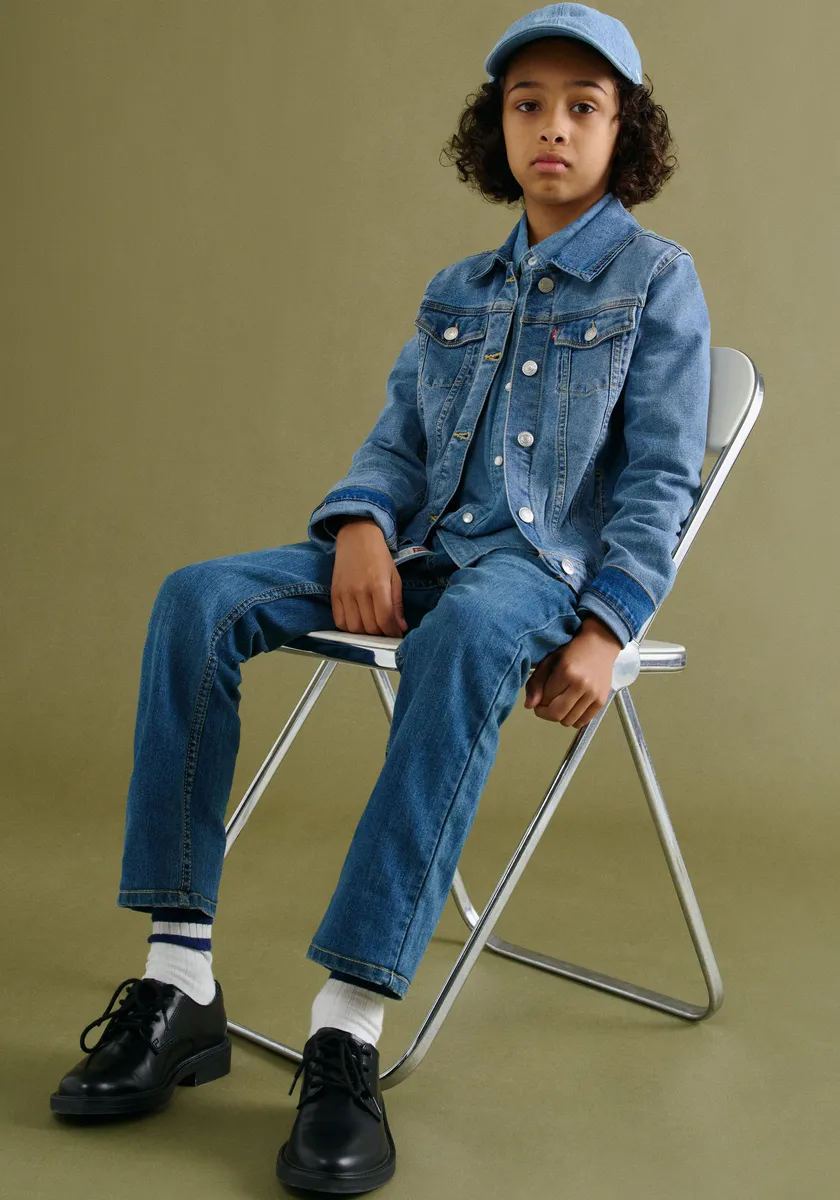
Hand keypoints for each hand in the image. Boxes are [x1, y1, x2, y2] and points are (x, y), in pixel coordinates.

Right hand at [331, 517, 407, 636]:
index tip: (396, 635)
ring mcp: (345, 593)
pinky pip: (339, 621)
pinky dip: (349, 628)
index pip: (384, 619)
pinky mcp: (334, 594)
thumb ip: (397, 604)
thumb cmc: (379, 556)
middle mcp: (360, 591)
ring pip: (354, 628)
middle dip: (381, 634)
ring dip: (365, 633)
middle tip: (386, 631)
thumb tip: (400, 627)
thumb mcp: (395, 577)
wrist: (356, 538)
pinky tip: (358, 623)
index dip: (392, 632)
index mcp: (378, 585)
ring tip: (373, 628)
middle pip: (370, 627)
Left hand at [523, 616, 621, 727]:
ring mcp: (593, 694)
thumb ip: (536, 683)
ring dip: (560, 716)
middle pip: (557, 714)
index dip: (539, 701)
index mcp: (566, 672)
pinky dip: (574, 719)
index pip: (545, 700)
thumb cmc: (571, 651)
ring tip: (560, 703)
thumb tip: (529, 706)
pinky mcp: (601, 701)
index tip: (539, 696)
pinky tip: (572, 706)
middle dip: (546, 713)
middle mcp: (582, 685)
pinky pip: (582, 722)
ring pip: (569, 721)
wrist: (600, 645)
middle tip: (545, 705)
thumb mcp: (549, 661)